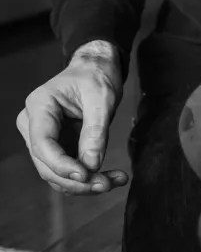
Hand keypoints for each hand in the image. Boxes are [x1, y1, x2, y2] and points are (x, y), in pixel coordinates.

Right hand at [15, 40, 128, 195]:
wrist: (96, 68)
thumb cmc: (96, 75)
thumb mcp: (102, 97)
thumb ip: (96, 130)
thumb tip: (92, 165)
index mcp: (39, 105)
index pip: (42, 144)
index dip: (62, 165)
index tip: (87, 175)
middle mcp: (33, 124)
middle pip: (47, 164)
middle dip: (77, 180)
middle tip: (107, 183)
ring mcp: (43, 138)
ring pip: (57, 173)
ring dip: (85, 184)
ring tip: (116, 180)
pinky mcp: (57, 147)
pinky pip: (68, 170)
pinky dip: (88, 178)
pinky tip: (111, 177)